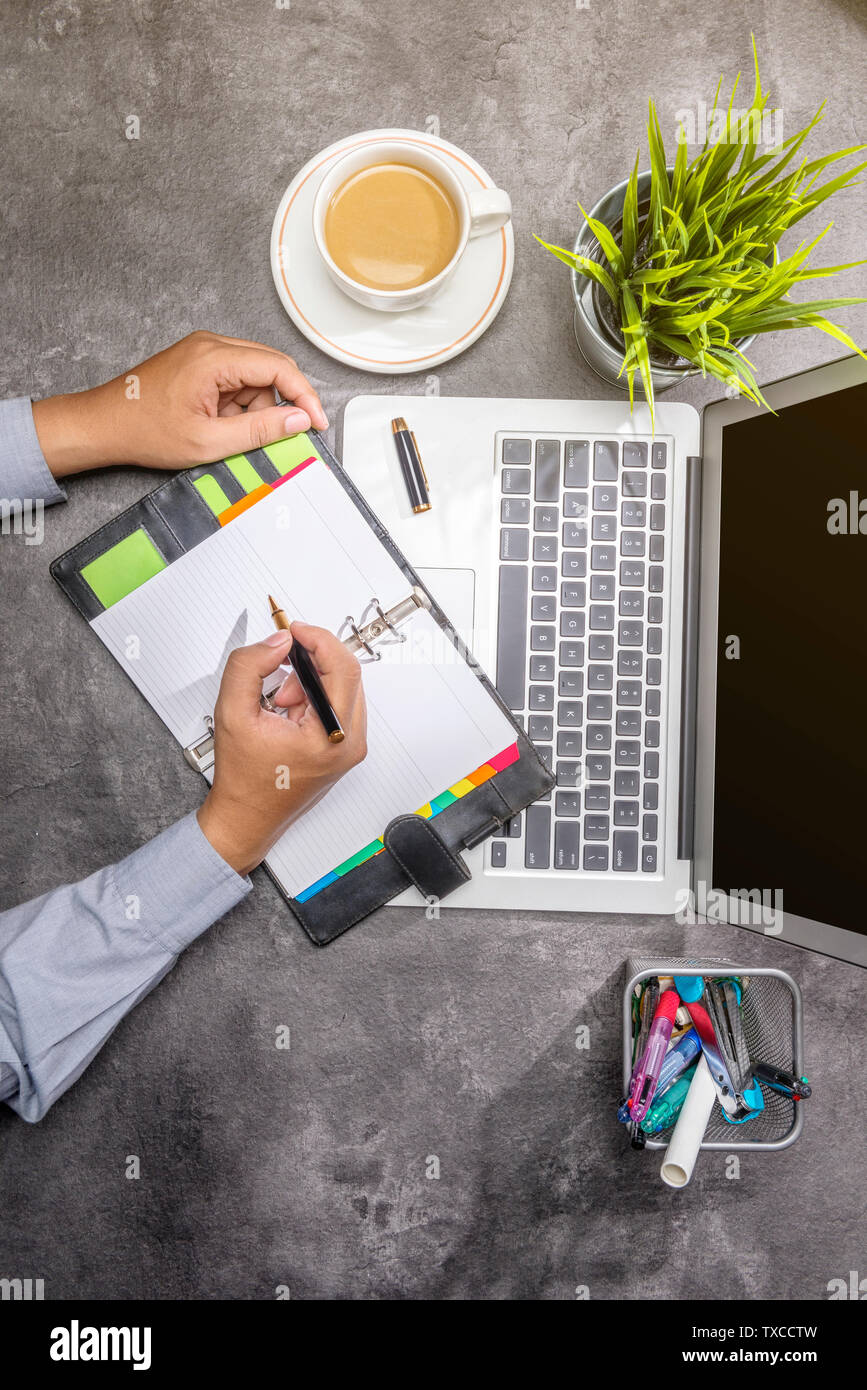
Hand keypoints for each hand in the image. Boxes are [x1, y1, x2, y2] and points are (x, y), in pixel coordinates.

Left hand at [31, 330, 328, 478]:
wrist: (104, 424)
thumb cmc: (145, 431)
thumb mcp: (209, 442)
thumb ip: (260, 430)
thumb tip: (299, 420)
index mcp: (214, 358)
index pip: (279, 367)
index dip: (305, 397)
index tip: (316, 423)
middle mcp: (211, 344)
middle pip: (271, 367)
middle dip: (278, 404)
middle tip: (273, 436)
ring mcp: (204, 350)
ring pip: (255, 374)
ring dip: (255, 406)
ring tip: (227, 432)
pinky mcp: (199, 361)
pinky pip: (236, 377)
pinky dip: (239, 403)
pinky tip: (219, 423)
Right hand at [196, 623, 366, 876]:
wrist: (247, 817)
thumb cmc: (243, 779)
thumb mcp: (232, 713)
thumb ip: (249, 666)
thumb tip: (277, 642)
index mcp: (331, 736)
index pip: (343, 668)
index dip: (318, 639)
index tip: (295, 630)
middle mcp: (350, 742)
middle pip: (346, 674)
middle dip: (310, 662)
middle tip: (279, 665)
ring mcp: (351, 746)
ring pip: (342, 687)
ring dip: (309, 680)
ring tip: (278, 701)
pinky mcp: (344, 747)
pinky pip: (337, 703)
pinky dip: (312, 696)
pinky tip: (287, 711)